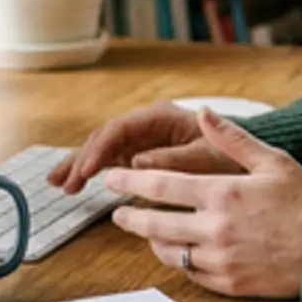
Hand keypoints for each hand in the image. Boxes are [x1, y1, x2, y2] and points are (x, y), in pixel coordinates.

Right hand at [46, 100, 239, 193]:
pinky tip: (74, 183)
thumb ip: (176, 159)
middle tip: (65, 183)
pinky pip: (110, 160)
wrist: (243, 159)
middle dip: (83, 158)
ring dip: (80, 164)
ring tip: (59, 183)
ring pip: (102, 148)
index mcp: (161, 117)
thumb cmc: (228, 155)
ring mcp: (141, 139)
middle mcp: (146, 124)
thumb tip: (139, 163)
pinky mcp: (140, 154)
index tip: (87, 171)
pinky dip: (91, 171)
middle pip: (105, 137)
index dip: (100, 149)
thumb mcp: (208, 157)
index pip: (121, 129)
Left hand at [105, 108, 301, 298]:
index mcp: (222, 194)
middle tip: (117, 213)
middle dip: (130, 218)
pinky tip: (180, 252)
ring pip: (170, 253)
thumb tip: (204, 113)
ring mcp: (220, 259)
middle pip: (155, 225)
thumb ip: (232, 138)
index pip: (161, 187)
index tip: (112, 178)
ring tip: (148, 232)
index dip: (130, 183)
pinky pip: (192, 274)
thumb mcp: (273, 160)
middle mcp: (215, 229)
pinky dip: (181, 261)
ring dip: (153, 241)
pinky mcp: (229, 283)